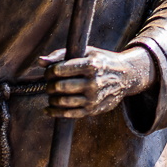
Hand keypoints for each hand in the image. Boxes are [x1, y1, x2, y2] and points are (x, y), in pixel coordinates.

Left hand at [38, 46, 155, 118]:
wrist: (126, 76)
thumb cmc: (101, 61)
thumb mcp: (86, 52)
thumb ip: (61, 55)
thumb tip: (40, 62)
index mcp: (91, 65)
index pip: (59, 70)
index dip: (49, 71)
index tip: (50, 71)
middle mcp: (93, 82)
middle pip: (59, 86)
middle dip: (49, 85)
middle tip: (49, 83)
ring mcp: (94, 98)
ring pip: (63, 101)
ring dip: (52, 98)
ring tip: (52, 94)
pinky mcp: (93, 109)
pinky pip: (70, 114)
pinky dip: (55, 113)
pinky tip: (49, 109)